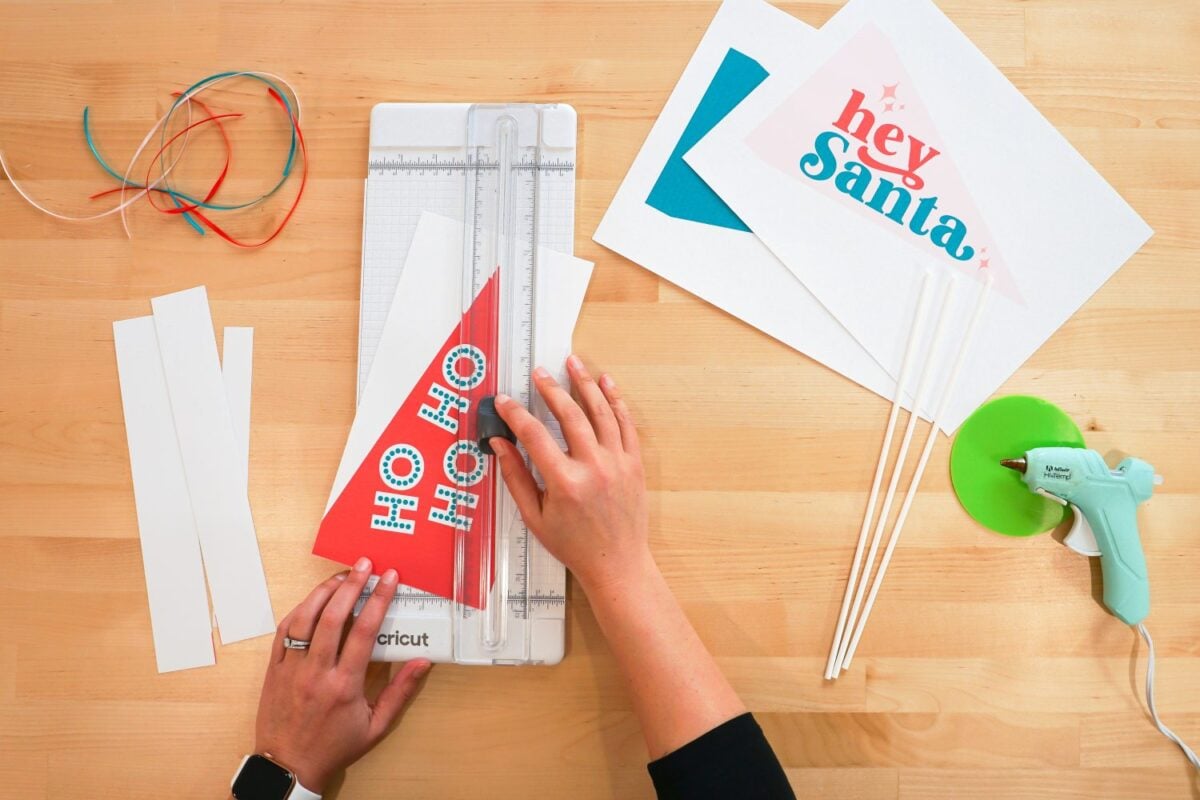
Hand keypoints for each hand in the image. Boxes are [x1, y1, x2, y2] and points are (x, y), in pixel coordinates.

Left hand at [253, 559, 431, 792]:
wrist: (288, 766)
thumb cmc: (334, 747)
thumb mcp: (376, 727)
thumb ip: (400, 692)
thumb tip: (423, 662)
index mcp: (345, 686)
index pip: (364, 631)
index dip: (378, 599)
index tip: (389, 578)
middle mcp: (316, 672)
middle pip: (333, 616)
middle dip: (351, 584)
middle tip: (364, 564)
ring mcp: (291, 669)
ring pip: (304, 619)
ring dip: (323, 592)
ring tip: (340, 576)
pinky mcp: (274, 670)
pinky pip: (284, 632)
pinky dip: (299, 610)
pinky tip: (313, 600)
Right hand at [491, 355, 649, 591]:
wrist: (617, 563)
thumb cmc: (573, 545)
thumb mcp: (534, 517)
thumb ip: (516, 477)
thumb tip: (499, 445)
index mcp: (565, 483)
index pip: (534, 435)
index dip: (516, 414)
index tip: (504, 401)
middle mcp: (594, 468)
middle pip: (570, 415)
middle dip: (551, 389)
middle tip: (539, 373)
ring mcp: (618, 463)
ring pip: (601, 412)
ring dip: (585, 384)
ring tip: (572, 363)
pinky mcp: (634, 464)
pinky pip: (626, 424)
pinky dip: (616, 400)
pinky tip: (606, 383)